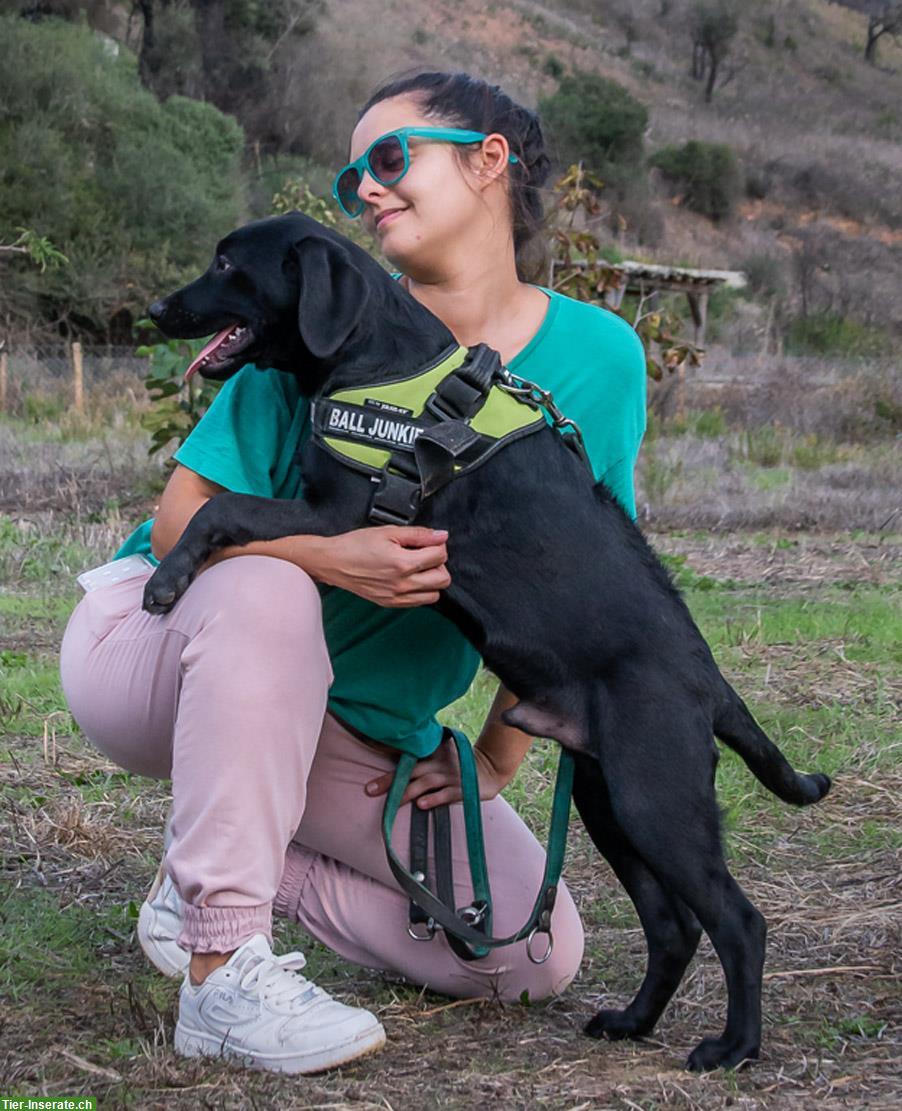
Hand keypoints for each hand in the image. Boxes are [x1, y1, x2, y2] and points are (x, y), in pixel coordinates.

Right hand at [312, 526, 450, 606]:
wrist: (333, 562)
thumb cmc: (355, 545)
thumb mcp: (388, 531)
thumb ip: (419, 534)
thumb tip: (441, 536)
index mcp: (402, 563)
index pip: (440, 556)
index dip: (438, 545)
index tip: (429, 541)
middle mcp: (402, 584)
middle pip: (443, 579)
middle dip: (439, 564)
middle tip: (425, 554)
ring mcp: (396, 597)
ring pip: (434, 594)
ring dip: (432, 580)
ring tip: (418, 568)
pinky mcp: (391, 603)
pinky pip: (419, 602)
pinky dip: (421, 591)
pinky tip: (409, 578)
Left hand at [365, 735, 512, 808]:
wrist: (490, 768)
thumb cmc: (459, 761)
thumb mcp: (441, 752)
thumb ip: (422, 752)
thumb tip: (392, 751)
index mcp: (432, 753)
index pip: (407, 758)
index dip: (389, 765)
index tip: (371, 776)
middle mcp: (439, 763)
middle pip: (411, 771)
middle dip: (390, 781)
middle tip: (369, 790)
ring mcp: (451, 775)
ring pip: (426, 783)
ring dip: (408, 792)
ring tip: (392, 802)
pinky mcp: (462, 789)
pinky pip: (446, 794)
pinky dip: (434, 799)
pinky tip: (421, 805)